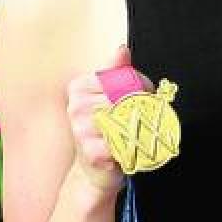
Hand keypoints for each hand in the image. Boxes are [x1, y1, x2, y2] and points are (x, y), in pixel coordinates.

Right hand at [65, 44, 149, 196]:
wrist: (93, 172)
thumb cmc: (104, 130)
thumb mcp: (109, 97)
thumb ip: (117, 72)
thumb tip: (122, 49)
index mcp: (78, 87)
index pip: (121, 77)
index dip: (141, 86)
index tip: (145, 96)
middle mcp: (76, 106)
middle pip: (126, 98)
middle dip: (144, 108)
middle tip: (143, 119)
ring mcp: (80, 129)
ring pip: (128, 120)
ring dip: (139, 128)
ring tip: (133, 134)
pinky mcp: (91, 151)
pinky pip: (125, 142)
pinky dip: (132, 147)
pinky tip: (124, 150)